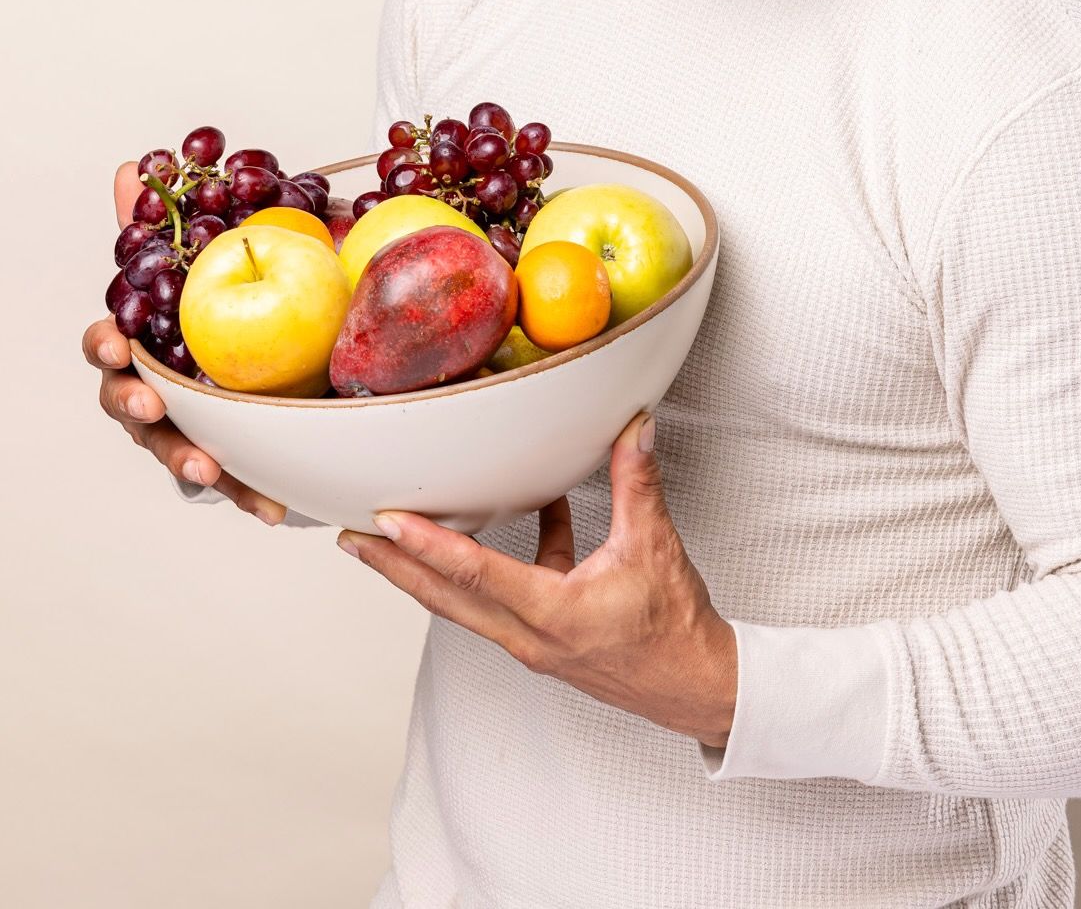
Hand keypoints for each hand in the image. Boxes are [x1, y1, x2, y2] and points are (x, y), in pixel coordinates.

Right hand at [83, 160, 287, 524]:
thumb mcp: (188, 256)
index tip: (115, 347)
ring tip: (209, 466)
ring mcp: (182, 424)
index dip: (104, 346)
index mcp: (139, 342)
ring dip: (187, 458)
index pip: (105, 343)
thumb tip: (131, 168)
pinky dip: (247, 491)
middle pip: (125, 403)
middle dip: (135, 408)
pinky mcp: (222, 451)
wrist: (254, 348)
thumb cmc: (207, 303)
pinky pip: (232, 475)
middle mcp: (149, 387)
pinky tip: (272, 506)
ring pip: (173, 446)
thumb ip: (157, 221)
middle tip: (152, 407)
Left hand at [337, 411, 737, 747]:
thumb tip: (633, 428)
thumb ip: (637, 482)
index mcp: (553, 614)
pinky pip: (504, 597)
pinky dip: (498, 561)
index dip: (428, 545)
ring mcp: (534, 642)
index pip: (476, 574)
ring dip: (427, 570)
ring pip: (465, 602)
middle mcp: (531, 635)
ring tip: (392, 537)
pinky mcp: (545, 637)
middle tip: (351, 537)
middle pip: (445, 598)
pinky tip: (531, 513)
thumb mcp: (655, 546)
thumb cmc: (675, 629)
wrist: (696, 686)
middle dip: (394, 567)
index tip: (388, 521)